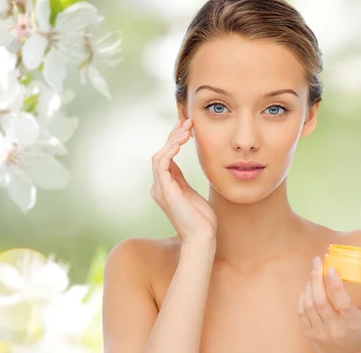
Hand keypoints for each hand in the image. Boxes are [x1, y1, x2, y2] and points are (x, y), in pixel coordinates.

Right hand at [150, 118, 216, 243]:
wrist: (202, 238)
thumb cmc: (201, 220)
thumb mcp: (191, 194)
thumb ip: (182, 180)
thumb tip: (179, 166)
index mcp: (165, 187)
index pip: (166, 158)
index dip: (173, 140)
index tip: (184, 127)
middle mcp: (159, 187)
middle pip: (161, 154)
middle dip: (173, 136)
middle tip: (186, 122)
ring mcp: (160, 189)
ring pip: (159, 156)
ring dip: (172, 141)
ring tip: (186, 130)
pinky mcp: (165, 191)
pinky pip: (162, 165)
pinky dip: (169, 152)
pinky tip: (181, 143)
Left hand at [297, 256, 360, 352]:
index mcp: (353, 323)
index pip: (343, 303)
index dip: (336, 285)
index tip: (330, 267)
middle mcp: (335, 329)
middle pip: (320, 301)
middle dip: (316, 278)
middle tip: (317, 260)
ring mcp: (320, 332)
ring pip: (309, 304)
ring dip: (309, 285)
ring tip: (314, 273)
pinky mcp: (309, 333)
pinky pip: (301, 311)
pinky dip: (303, 295)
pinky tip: (307, 286)